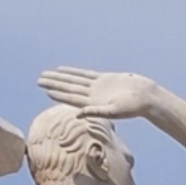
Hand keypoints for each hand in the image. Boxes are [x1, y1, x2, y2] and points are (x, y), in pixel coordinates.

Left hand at [38, 67, 160, 119]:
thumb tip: (78, 114)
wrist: (147, 97)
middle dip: (54, 84)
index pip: (71, 98)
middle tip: (38, 80)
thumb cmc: (133, 107)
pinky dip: (73, 72)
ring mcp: (97, 87)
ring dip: (60, 78)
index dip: (57, 94)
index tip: (45, 89)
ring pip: (74, 81)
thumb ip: (95, 112)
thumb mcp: (113, 111)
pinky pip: (84, 74)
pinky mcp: (104, 79)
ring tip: (46, 75)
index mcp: (93, 104)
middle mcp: (92, 96)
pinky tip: (63, 70)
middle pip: (69, 89)